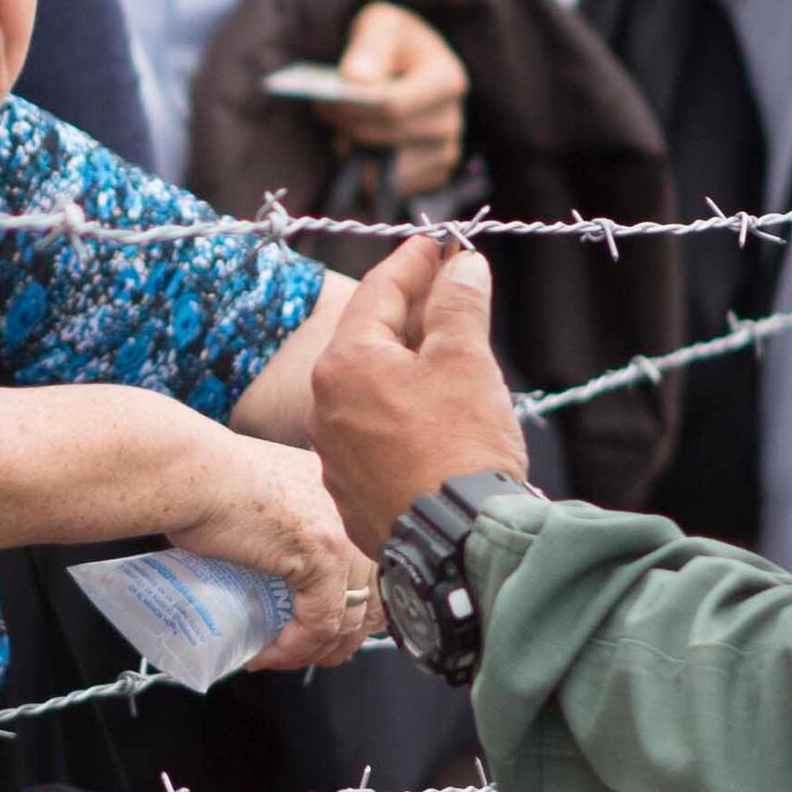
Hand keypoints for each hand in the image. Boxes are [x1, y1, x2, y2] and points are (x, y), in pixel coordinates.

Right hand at [167, 429, 381, 674]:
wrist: (190, 469)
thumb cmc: (204, 476)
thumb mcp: (259, 496)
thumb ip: (279, 525)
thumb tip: (271, 565)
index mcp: (339, 492)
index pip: (370, 564)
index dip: (356, 608)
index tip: (330, 633)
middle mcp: (349, 509)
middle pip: (371, 595)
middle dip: (341, 638)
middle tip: (306, 654)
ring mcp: (342, 533)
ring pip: (347, 618)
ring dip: (312, 651)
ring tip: (279, 657)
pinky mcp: (322, 555)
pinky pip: (319, 623)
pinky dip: (293, 649)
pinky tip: (267, 653)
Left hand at [310, 233, 532, 555]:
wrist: (459, 545)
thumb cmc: (460, 448)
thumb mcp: (467, 360)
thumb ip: (459, 305)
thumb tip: (462, 266)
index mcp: (345, 364)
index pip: (379, 292)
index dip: (413, 263)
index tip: (437, 245)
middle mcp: (325, 406)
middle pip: (372, 339)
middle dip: (414, 312)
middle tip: (450, 291)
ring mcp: (335, 453)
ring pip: (373, 389)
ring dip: (410, 365)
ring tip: (452, 353)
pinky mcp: (353, 491)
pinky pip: (376, 433)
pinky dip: (404, 411)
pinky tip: (436, 414)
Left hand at [321, 0, 469, 195]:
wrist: (413, 64)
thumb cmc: (395, 42)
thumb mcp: (381, 24)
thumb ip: (370, 46)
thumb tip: (356, 79)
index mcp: (448, 80)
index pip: (393, 106)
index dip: (352, 107)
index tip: (323, 99)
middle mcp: (452, 122)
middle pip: (386, 137)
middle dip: (347, 126)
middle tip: (323, 110)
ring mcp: (444, 153)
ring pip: (385, 168)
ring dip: (355, 150)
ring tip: (342, 126)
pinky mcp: (430, 176)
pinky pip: (388, 186)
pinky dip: (366, 170)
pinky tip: (360, 144)